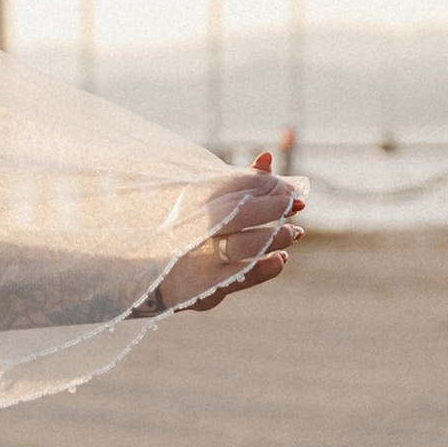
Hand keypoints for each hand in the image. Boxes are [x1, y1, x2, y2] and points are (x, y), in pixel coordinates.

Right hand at [163, 152, 304, 312]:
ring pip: (240, 247)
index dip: (262, 185)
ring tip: (294, 233)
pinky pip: (239, 277)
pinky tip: (279, 259)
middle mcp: (191, 231)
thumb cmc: (187, 233)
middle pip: (236, 214)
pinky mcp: (204, 288)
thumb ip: (240, 182)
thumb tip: (267, 157)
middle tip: (296, 205)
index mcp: (190, 205)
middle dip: (270, 208)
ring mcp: (197, 260)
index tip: (289, 188)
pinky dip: (263, 268)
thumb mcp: (208, 205)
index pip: (230, 187)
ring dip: (273, 239)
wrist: (151, 279)